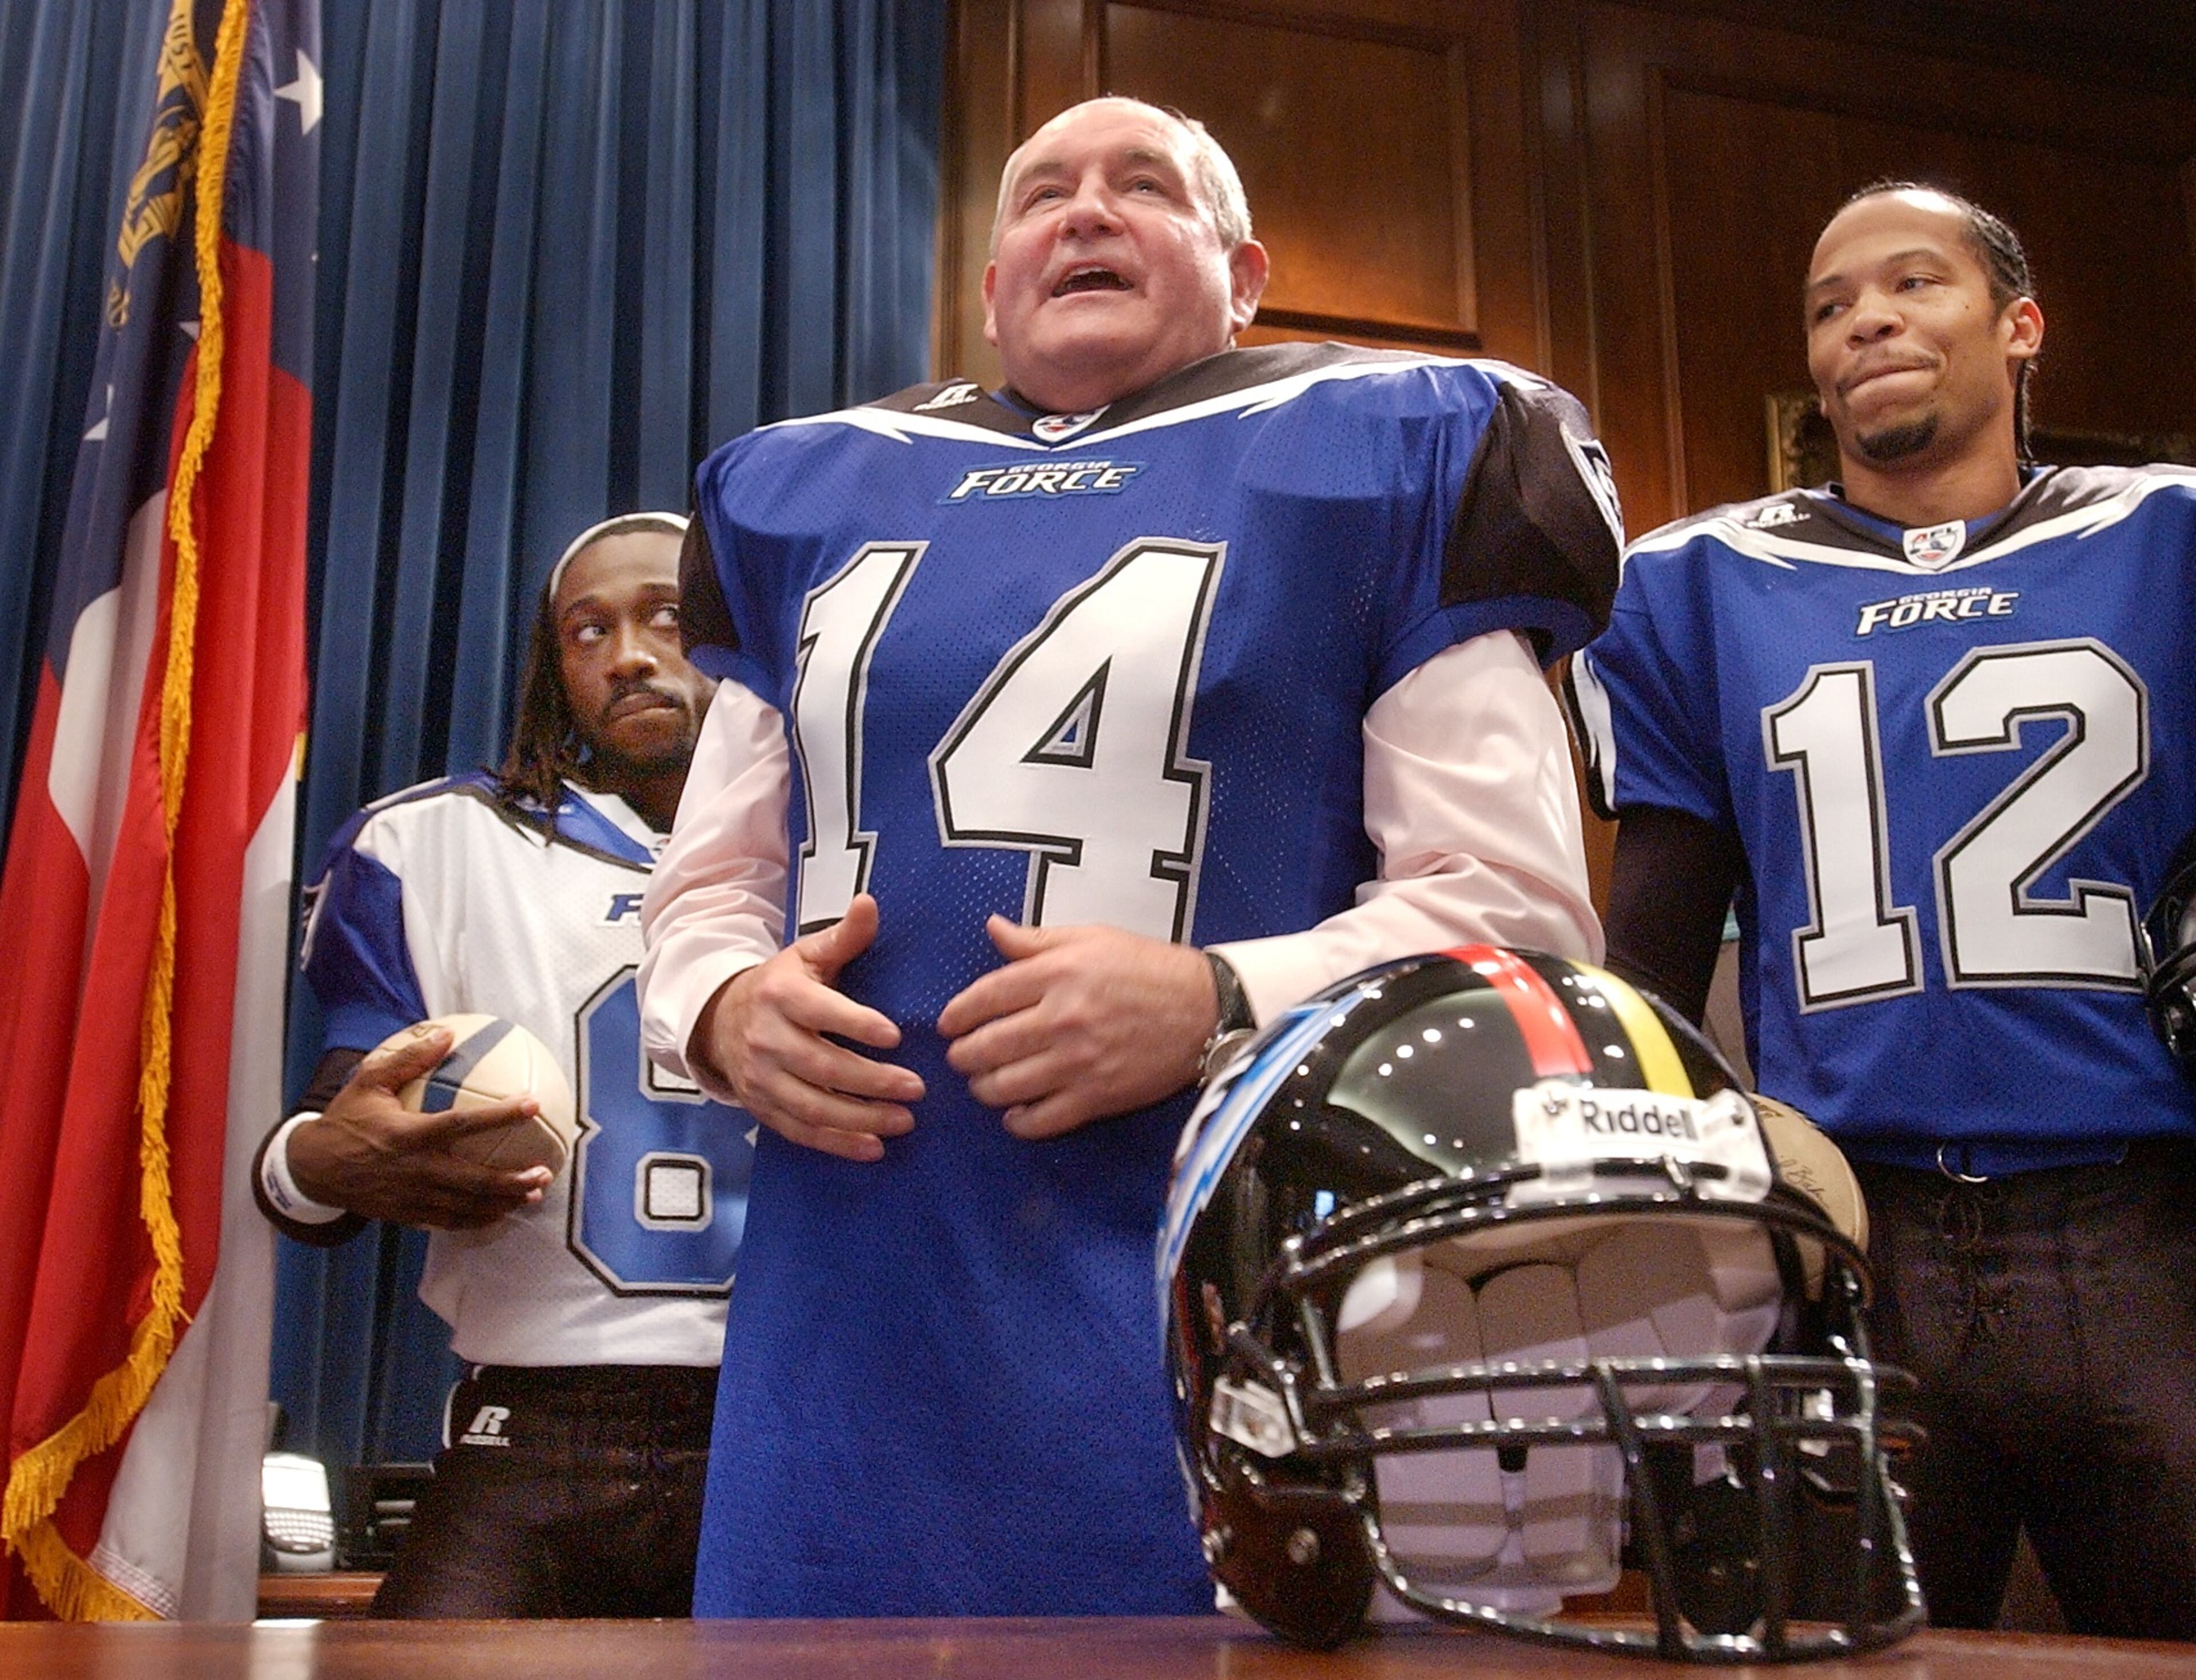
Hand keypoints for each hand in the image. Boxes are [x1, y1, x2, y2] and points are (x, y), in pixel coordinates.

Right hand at [288, 1023, 552, 1228]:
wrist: (312, 1169)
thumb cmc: (346, 1120)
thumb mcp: (369, 1082)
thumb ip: (409, 1059)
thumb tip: (446, 1033)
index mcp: (408, 1135)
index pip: (462, 1125)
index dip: (500, 1116)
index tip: (532, 1105)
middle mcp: (414, 1170)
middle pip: (473, 1181)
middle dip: (512, 1181)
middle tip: (544, 1173)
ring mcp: (411, 1197)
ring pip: (465, 1207)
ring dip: (502, 1203)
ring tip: (533, 1195)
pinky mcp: (407, 1214)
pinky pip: (448, 1222)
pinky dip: (476, 1221)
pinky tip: (499, 1213)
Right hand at [693, 894, 923, 1162]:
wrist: (720, 1020)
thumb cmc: (781, 985)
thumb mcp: (806, 955)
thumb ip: (843, 937)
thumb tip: (870, 903)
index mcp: (781, 995)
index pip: (820, 1011)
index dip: (856, 1023)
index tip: (895, 1036)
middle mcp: (766, 1039)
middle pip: (821, 1065)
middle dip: (871, 1081)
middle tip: (917, 1088)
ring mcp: (761, 1078)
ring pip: (813, 1105)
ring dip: (860, 1119)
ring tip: (904, 1121)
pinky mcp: (762, 1108)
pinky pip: (800, 1131)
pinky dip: (837, 1144)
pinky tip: (873, 1148)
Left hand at [936, 918, 1217, 1138]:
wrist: (1205, 1009)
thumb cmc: (1147, 968)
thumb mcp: (1092, 938)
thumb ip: (1037, 939)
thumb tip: (991, 928)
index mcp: (1058, 973)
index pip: (985, 997)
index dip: (957, 1014)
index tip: (948, 1024)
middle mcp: (1062, 1019)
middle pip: (987, 1046)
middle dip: (963, 1056)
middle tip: (961, 1057)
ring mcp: (1078, 1062)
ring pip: (1005, 1087)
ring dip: (984, 1089)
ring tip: (984, 1083)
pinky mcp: (1097, 1097)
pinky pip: (1041, 1120)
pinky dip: (1018, 1122)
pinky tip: (1015, 1113)